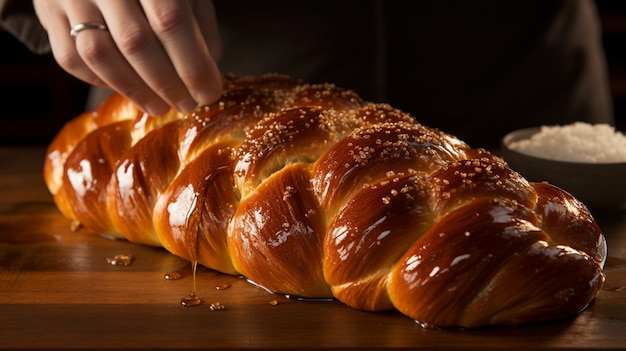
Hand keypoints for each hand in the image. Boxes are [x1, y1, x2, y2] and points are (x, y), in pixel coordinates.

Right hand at [33, 0, 222, 115]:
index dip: (192, 65)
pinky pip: (70, 57)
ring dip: (133, 90)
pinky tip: (125, 87)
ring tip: (159, 106)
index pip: (171, 22)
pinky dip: (100, 81)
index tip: (209, 94)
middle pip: (135, 42)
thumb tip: (205, 78)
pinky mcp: (47, 10)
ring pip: (98, 55)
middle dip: (166, 84)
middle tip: (186, 105)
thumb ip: (199, 28)